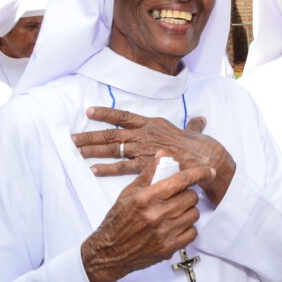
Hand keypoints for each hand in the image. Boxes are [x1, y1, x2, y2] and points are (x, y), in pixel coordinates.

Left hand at [73, 107, 235, 205]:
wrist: (208, 160)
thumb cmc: (203, 147)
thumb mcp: (195, 132)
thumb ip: (193, 126)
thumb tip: (199, 120)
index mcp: (155, 124)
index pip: (125, 116)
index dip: (106, 114)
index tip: (88, 112)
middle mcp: (146, 134)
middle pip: (112, 133)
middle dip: (90, 135)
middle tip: (72, 138)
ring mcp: (145, 149)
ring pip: (114, 148)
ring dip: (93, 150)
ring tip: (76, 151)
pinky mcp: (147, 165)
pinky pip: (123, 167)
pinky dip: (107, 168)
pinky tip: (93, 169)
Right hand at [81, 152, 212, 281]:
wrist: (109, 252)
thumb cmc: (118, 220)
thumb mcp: (129, 193)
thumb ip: (149, 174)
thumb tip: (163, 154)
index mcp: (146, 197)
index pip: (181, 180)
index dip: (199, 173)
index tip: (210, 171)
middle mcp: (156, 214)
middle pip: (191, 196)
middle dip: (187, 194)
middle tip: (178, 198)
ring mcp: (164, 233)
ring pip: (194, 213)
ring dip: (188, 211)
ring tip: (174, 213)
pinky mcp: (169, 248)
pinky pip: (193, 232)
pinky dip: (187, 228)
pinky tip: (175, 227)